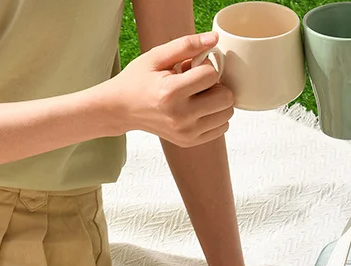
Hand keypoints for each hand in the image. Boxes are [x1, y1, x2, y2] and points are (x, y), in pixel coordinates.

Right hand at [102, 32, 233, 145]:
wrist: (123, 109)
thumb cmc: (139, 80)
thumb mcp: (157, 56)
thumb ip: (186, 45)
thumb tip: (215, 39)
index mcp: (172, 92)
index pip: (212, 75)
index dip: (206, 65)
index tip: (193, 66)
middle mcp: (181, 117)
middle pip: (226, 98)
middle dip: (217, 85)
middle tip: (199, 82)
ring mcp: (187, 133)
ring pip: (227, 115)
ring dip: (218, 101)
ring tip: (198, 96)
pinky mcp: (190, 141)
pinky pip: (221, 128)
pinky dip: (216, 116)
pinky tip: (200, 108)